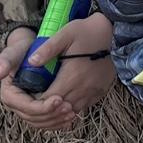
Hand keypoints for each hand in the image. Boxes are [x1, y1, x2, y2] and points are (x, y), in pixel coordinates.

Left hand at [0, 15, 117, 131]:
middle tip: (34, 102)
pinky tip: (64, 100)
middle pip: (59, 110)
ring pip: (72, 112)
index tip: (28, 97)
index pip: (49, 100)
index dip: (36, 103)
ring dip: (59, 111)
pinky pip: (83, 107)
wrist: (115, 32)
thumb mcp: (65, 34)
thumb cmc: (88, 31)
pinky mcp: (100, 92)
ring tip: (47, 104)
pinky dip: (71, 108)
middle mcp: (83, 89)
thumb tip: (31, 62)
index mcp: (72, 76)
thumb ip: (47, 49)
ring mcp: (93, 92)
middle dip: (45, 109)